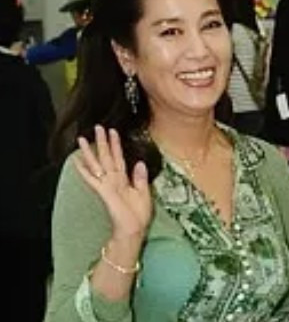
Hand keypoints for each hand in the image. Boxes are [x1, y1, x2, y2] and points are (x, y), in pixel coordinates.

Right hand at [75, 126, 152, 242]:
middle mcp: (113, 179)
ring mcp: (107, 185)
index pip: (118, 157)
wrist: (133, 229)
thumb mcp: (144, 192)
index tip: (113, 131)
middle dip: (102, 141)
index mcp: (124, 179)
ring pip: (97, 164)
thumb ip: (140, 177)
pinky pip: (92, 179)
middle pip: (106, 156)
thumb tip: (139, 162)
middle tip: (98, 126)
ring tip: (82, 138)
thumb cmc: (138, 214)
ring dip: (90, 151)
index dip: (116, 144)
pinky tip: (77, 162)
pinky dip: (84, 170)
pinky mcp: (104, 192)